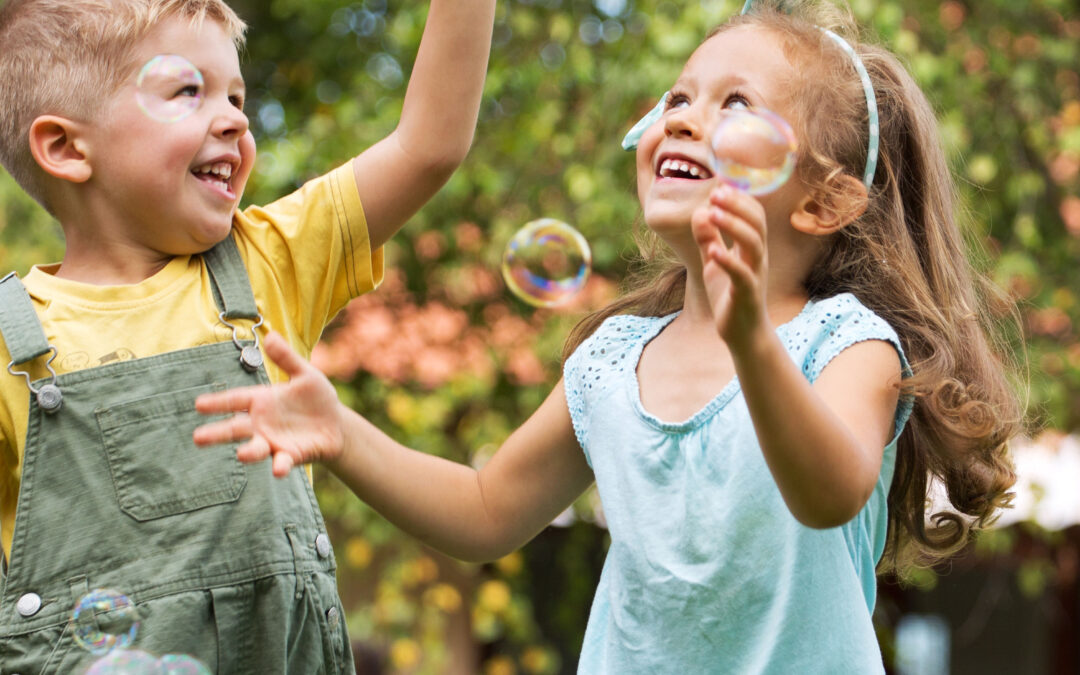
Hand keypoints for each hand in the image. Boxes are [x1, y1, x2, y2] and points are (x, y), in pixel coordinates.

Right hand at [193, 331, 344, 476]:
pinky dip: (280, 465)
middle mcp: (262, 424)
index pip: (235, 400)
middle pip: (235, 428)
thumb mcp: (305, 374)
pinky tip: (278, 468)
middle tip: (198, 438)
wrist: (337, 425)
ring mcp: (274, 441)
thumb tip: (271, 335)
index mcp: (262, 401)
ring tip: (240, 454)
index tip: (199, 404)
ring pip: (255, 448)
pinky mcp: (291, 455)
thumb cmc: (316, 398)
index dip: (218, 402)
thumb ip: (287, 358)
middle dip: (217, 433)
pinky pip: (283, 461)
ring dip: (249, 452)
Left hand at [691, 184, 769, 348]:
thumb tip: (700, 212)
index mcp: (751, 247)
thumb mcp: (714, 262)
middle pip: (757, 223)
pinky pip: (742, 274)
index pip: (753, 214)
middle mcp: (757, 257)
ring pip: (753, 243)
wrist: (742, 334)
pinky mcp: (747, 294)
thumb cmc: (729, 296)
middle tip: (716, 193)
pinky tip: (713, 251)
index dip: (738, 198)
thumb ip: (707, 238)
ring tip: (714, 213)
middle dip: (738, 205)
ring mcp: (755, 274)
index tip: (719, 185)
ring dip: (733, 226)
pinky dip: (728, 260)